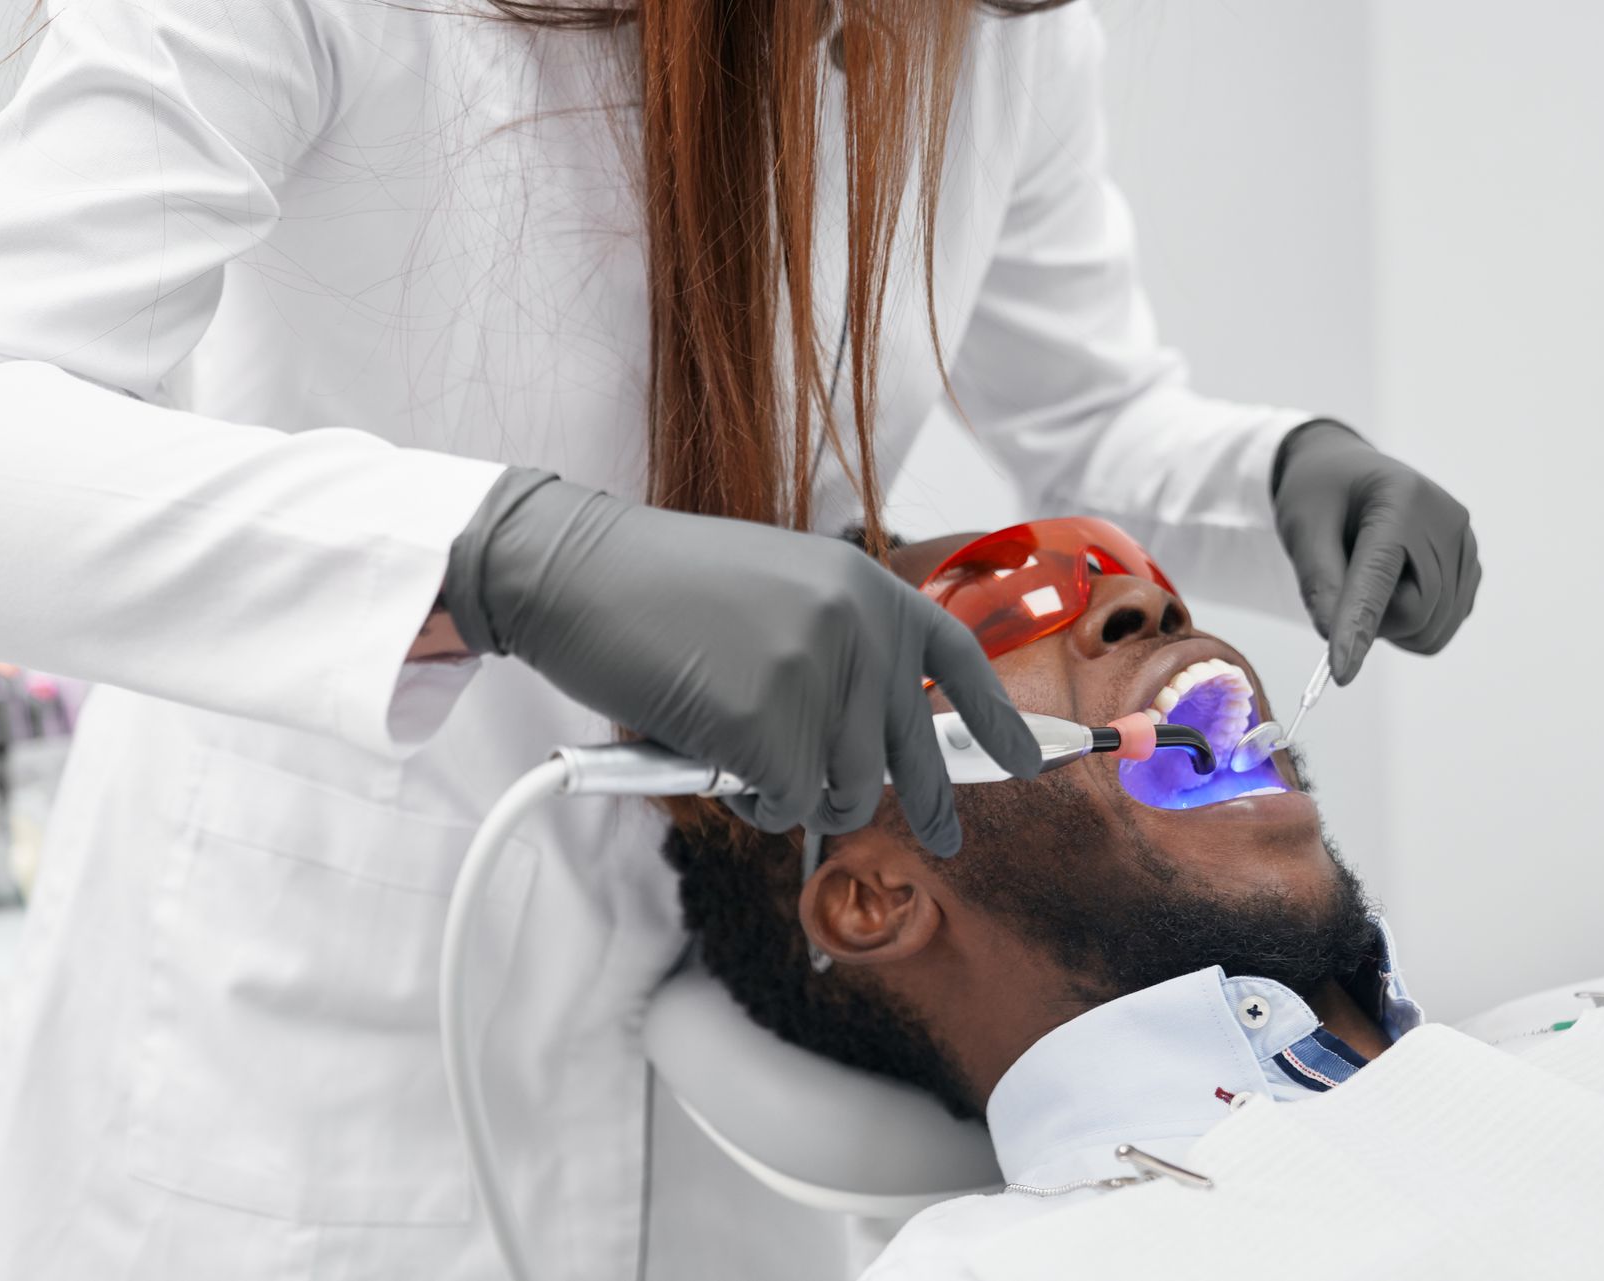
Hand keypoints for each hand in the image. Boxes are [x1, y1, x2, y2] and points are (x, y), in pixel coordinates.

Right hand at [442, 471, 1041, 855]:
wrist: (573, 570)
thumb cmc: (658, 591)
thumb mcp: (777, 593)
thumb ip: (836, 651)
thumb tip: (876, 748)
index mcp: (863, 585)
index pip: (954, 657)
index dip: (998, 716)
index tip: (1030, 762)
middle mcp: (857, 624)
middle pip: (907, 755)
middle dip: (928, 805)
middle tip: (946, 840)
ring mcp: (816, 672)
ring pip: (845, 792)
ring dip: (798, 797)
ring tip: (743, 754)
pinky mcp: (769, 721)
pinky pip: (783, 803)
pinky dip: (748, 799)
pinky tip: (710, 753)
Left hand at [1271, 422, 1480, 684]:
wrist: (1348, 473)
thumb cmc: (1321, 495)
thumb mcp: (1302, 528)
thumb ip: (1317, 581)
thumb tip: (1332, 636)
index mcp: (1401, 500)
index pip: (1380, 577)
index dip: (1358, 625)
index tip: (1341, 672)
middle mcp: (1447, 519)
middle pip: (1415, 610)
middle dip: (1372, 620)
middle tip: (1341, 589)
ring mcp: (1466, 543)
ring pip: (1432, 626)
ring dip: (1392, 625)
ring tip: (1368, 581)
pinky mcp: (1470, 567)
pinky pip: (1443, 624)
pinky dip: (1413, 625)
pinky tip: (1394, 588)